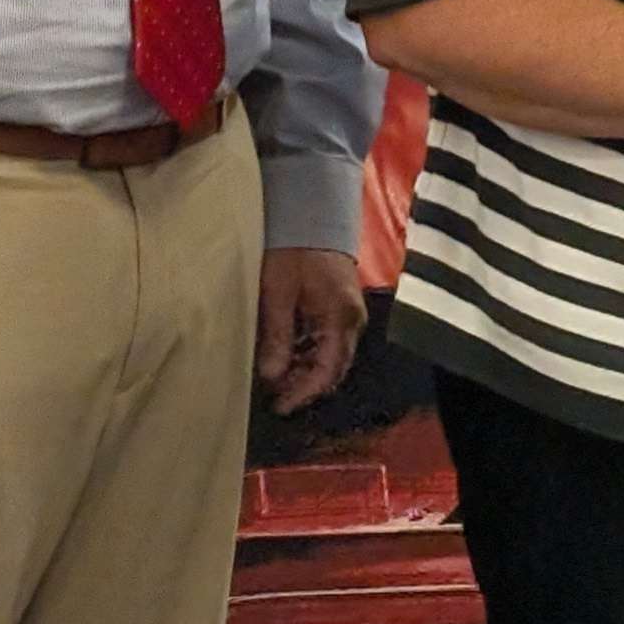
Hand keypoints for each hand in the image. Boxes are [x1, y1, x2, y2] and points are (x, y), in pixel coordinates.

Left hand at [257, 246, 366, 413]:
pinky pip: (328, 342)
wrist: (312, 216)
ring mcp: (349, 315)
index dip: (303, 393)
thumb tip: (271, 376)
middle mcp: (352, 321)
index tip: (279, 407)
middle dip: (305, 387)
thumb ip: (277, 336)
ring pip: (331, 358)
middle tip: (274, 398)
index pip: (326, 371)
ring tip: (275, 380)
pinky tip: (286, 357)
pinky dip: (309, 355)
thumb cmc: (295, 250)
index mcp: (341, 318)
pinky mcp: (340, 308)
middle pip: (333, 369)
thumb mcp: (278, 293)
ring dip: (305, 372)